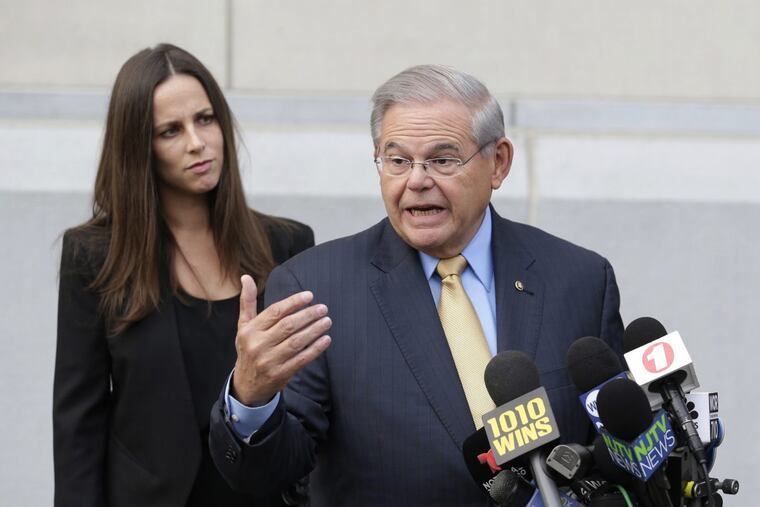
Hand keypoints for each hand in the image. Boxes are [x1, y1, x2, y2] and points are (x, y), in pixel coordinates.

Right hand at [231, 274, 331, 405]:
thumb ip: (247, 302)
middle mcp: (258, 345)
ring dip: (314, 330)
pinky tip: (325, 339)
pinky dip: (315, 349)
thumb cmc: (249, 349)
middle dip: (307, 315)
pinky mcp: (280, 374)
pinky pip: (301, 359)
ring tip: (327, 321)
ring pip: (296, 342)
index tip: (309, 296)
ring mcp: (269, 361)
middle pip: (287, 326)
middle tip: (323, 308)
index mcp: (250, 330)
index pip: (274, 312)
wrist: (246, 385)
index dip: (293, 302)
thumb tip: (246, 277)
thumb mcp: (244, 326)